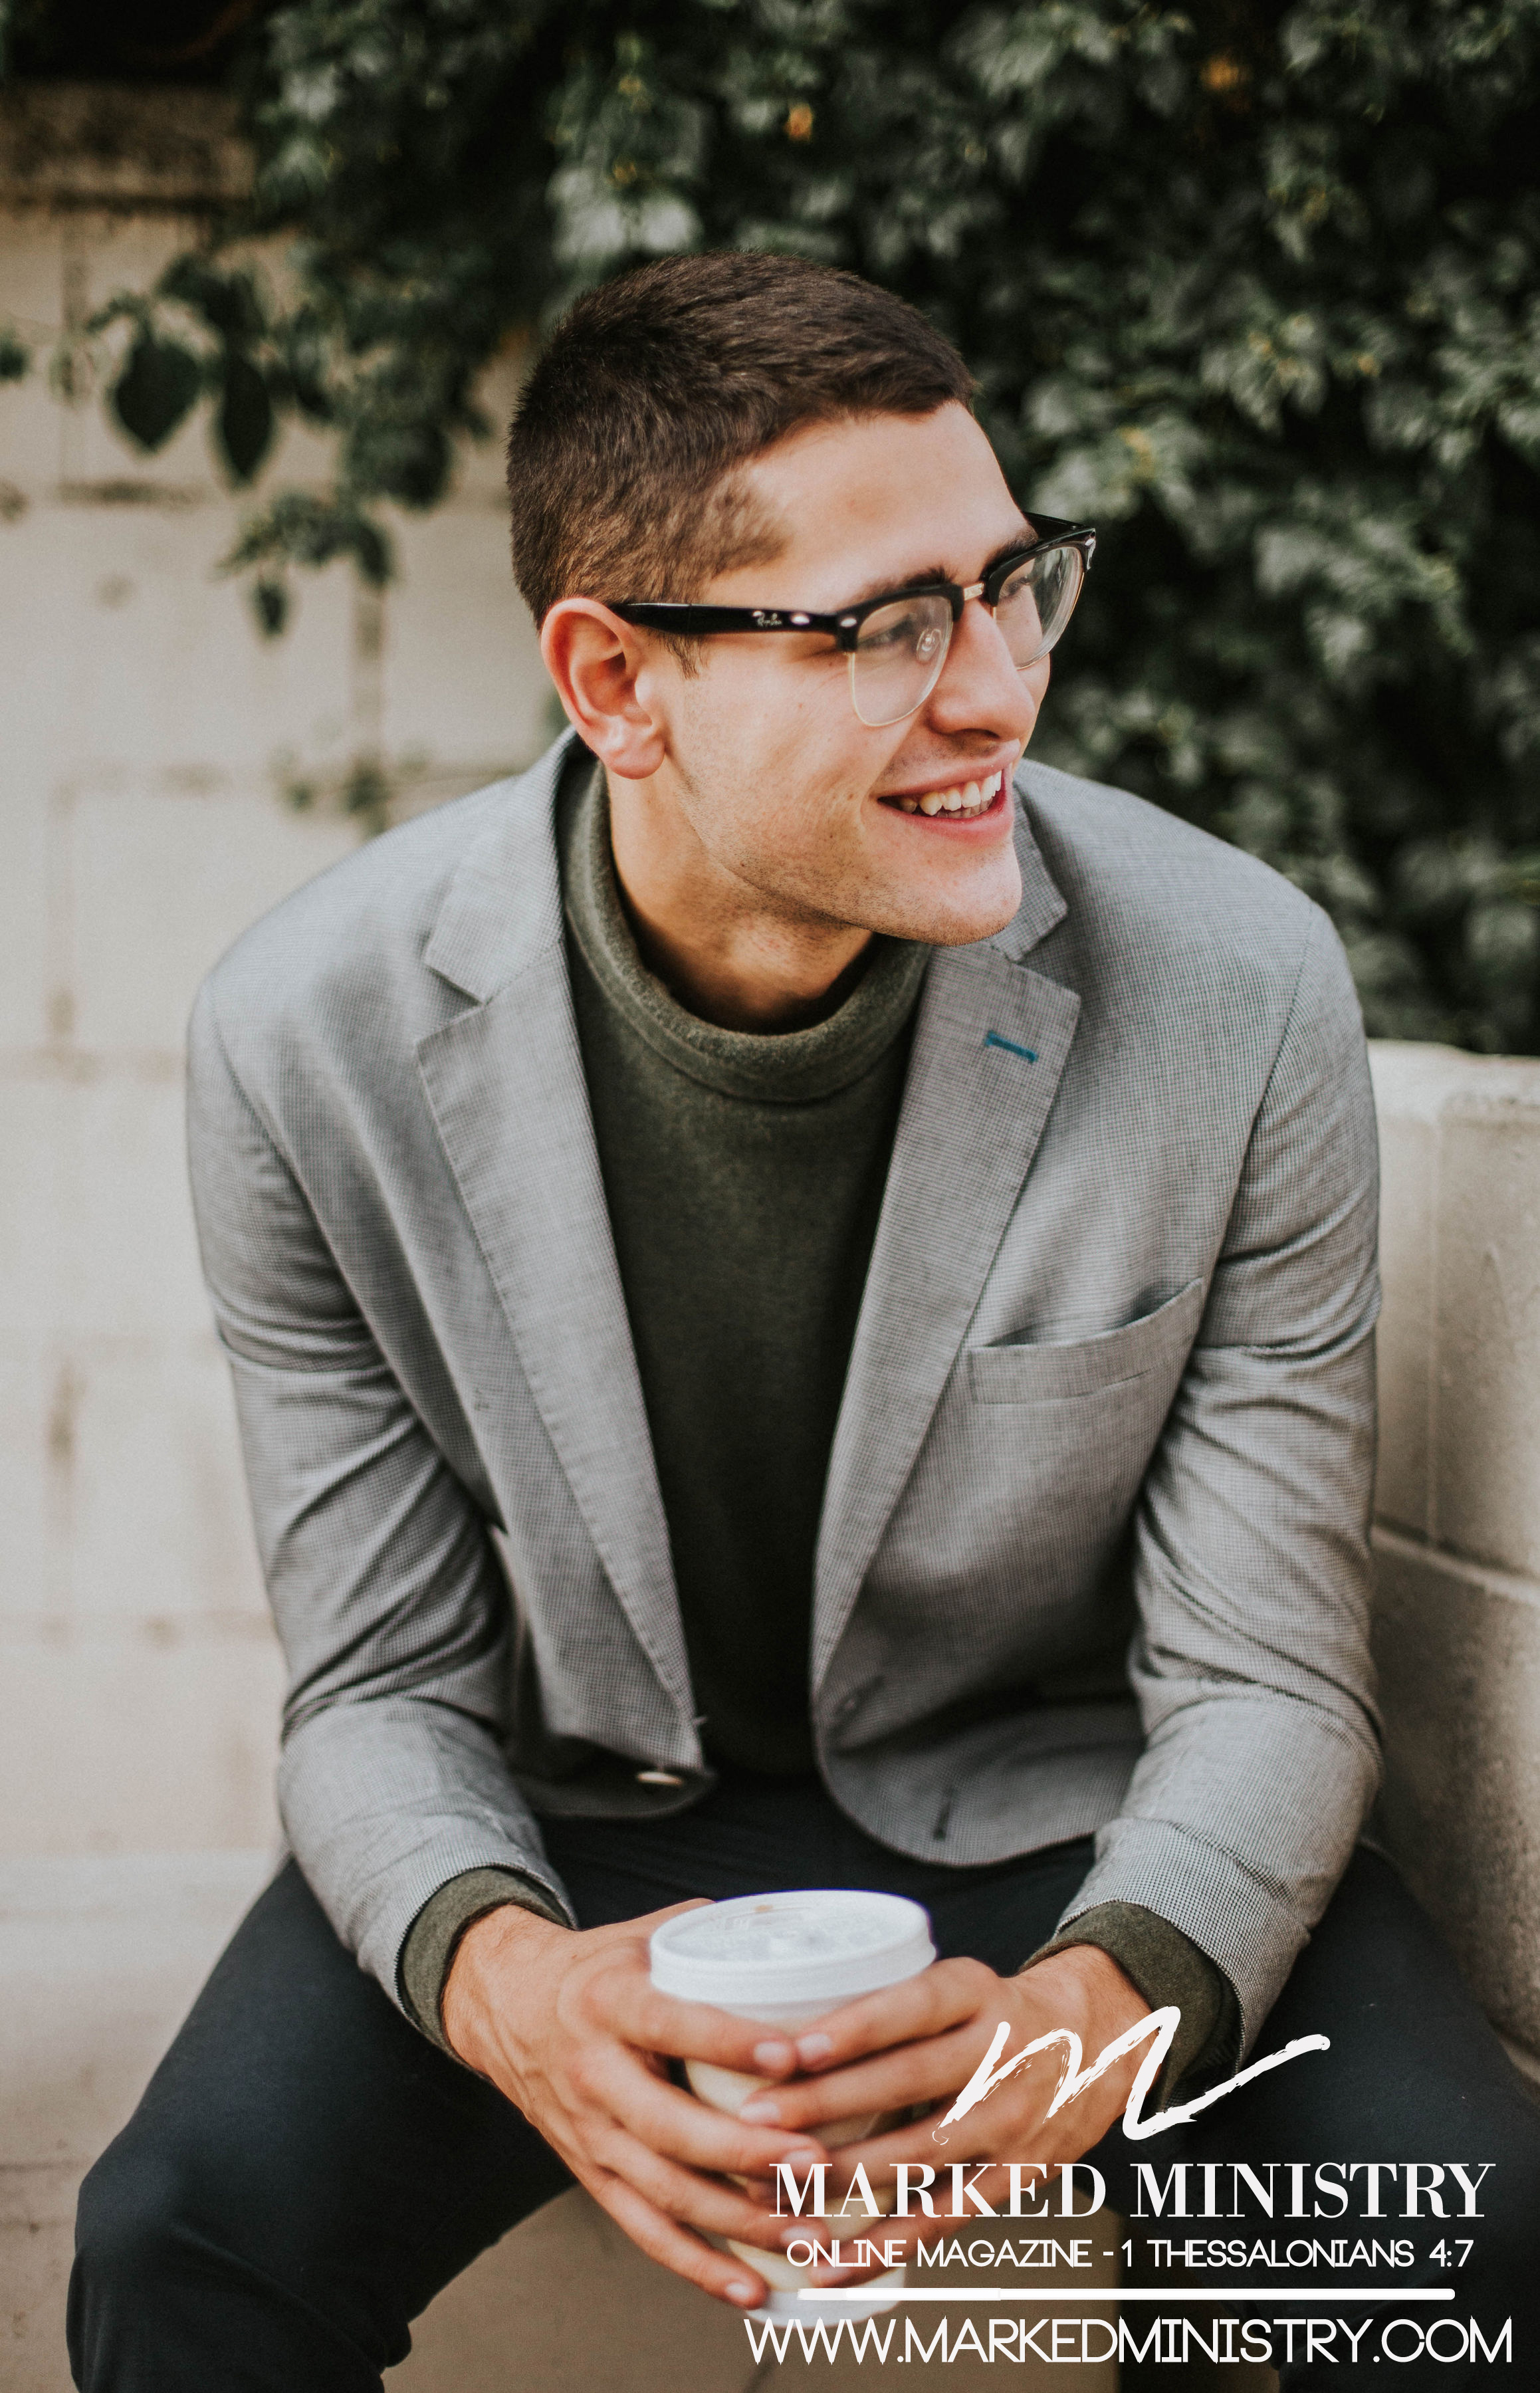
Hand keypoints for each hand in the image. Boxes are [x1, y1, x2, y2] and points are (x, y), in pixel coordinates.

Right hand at [441, 1900, 829, 2307]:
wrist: (507, 2006)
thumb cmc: (598, 1967)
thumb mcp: (646, 1934)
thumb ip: (721, 1936)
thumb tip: (808, 1936)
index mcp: (608, 2002)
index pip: (668, 2024)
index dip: (727, 2041)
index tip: (789, 2055)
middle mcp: (594, 2073)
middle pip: (668, 2126)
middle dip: (745, 2152)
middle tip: (815, 2160)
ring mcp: (590, 2133)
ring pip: (663, 2190)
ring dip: (737, 2220)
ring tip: (805, 2230)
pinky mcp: (592, 2175)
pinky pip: (645, 2232)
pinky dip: (698, 2266)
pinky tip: (752, 2287)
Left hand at [726, 1945, 1148, 2282]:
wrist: (1097, 2039)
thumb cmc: (994, 2009)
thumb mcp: (958, 1981)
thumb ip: (890, 2003)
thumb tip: (780, 2032)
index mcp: (977, 1993)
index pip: (913, 2007)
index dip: (855, 2028)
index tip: (793, 2049)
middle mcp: (1000, 2054)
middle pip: (906, 2083)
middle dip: (824, 2105)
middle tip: (752, 2120)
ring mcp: (1011, 2120)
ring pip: (917, 2155)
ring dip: (838, 2177)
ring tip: (768, 2189)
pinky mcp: (1015, 2177)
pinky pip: (941, 2218)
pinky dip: (882, 2246)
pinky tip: (828, 2263)